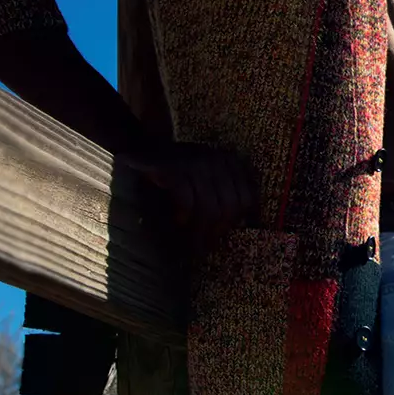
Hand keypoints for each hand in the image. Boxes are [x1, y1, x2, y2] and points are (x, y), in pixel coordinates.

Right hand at [119, 139, 259, 251]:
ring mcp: (195, 162)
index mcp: (230, 161)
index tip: (226, 236)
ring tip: (193, 243)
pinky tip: (179, 221)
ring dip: (200, 230)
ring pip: (209, 207)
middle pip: (230, 205)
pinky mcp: (172, 168)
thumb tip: (251, 222)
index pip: (247, 198)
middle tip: (206, 247)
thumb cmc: (178, 170)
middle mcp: (217, 159)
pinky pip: (186, 200)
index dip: (238, 220)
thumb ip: (227, 192)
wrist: (141, 147)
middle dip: (218, 231)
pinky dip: (184, 215)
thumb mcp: (208, 177)